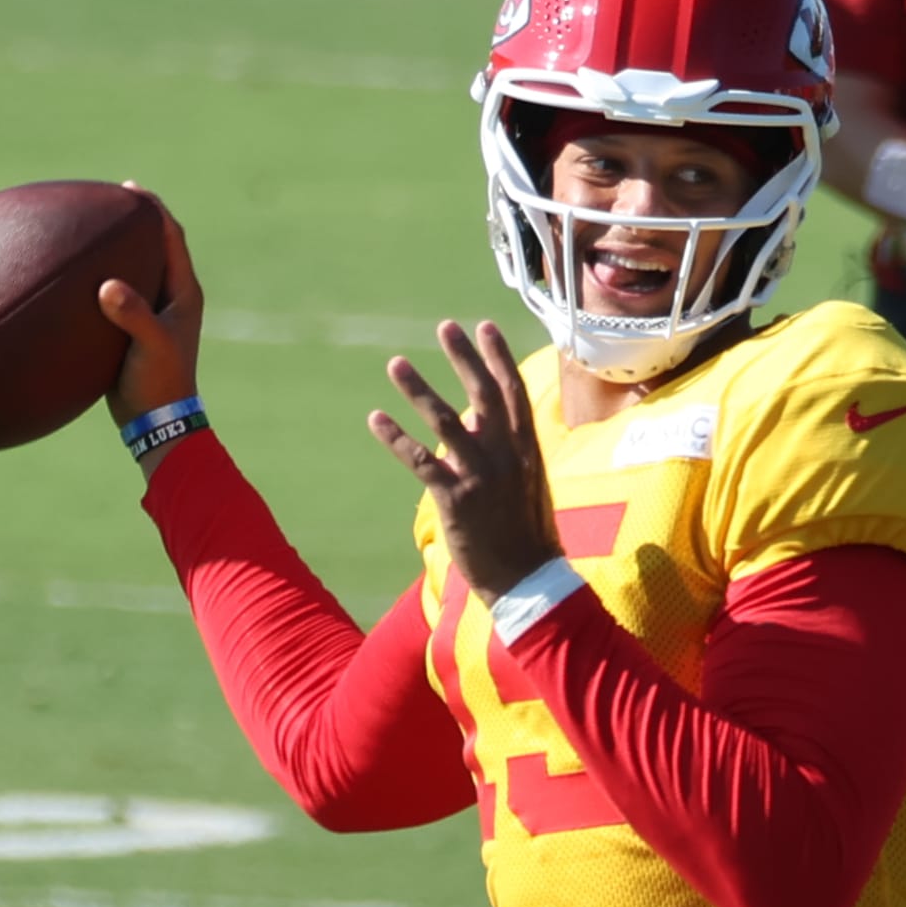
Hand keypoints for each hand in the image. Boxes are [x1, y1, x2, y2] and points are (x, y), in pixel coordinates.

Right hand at [98, 184, 203, 431]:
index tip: (129, 189)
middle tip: (104, 199)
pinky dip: (99, 277)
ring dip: (115, 248)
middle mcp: (170, 297)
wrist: (156, 421)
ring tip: (85, 229)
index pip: (171, 237)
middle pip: (153, 246)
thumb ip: (133, 315)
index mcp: (183, 292)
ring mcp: (151, 312)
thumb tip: (108, 287)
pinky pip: (115, 293)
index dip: (153, 210)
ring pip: (133, 269)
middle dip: (132, 221)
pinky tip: (71, 275)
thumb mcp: (150, 346)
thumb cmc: (160, 384)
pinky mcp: (131, 328)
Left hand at [370, 320, 562, 602]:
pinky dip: (396, 437)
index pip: (514, 391)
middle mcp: (506, 455)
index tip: (484, 326)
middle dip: (464, 357)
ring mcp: (481, 476)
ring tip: (396, 363)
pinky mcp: (456, 499)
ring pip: (446, 421)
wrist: (528, 580)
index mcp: (527, 448)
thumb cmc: (529, 535)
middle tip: (445, 326)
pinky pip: (420, 461)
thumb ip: (506, 449)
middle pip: (484, 394)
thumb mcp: (528, 483)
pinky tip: (376, 418)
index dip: (498, 356)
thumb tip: (478, 421)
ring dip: (418, 389)